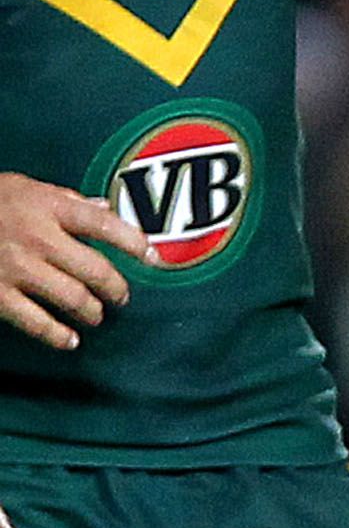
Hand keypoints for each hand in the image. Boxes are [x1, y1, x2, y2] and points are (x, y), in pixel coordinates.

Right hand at [0, 173, 146, 352]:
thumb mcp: (22, 187)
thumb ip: (65, 199)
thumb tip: (104, 207)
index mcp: (47, 206)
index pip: (104, 224)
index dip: (135, 243)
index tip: (154, 258)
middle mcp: (37, 237)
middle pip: (96, 270)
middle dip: (116, 289)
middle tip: (120, 296)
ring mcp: (16, 267)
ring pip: (75, 299)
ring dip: (92, 312)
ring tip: (95, 314)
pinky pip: (37, 322)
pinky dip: (58, 335)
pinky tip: (70, 339)